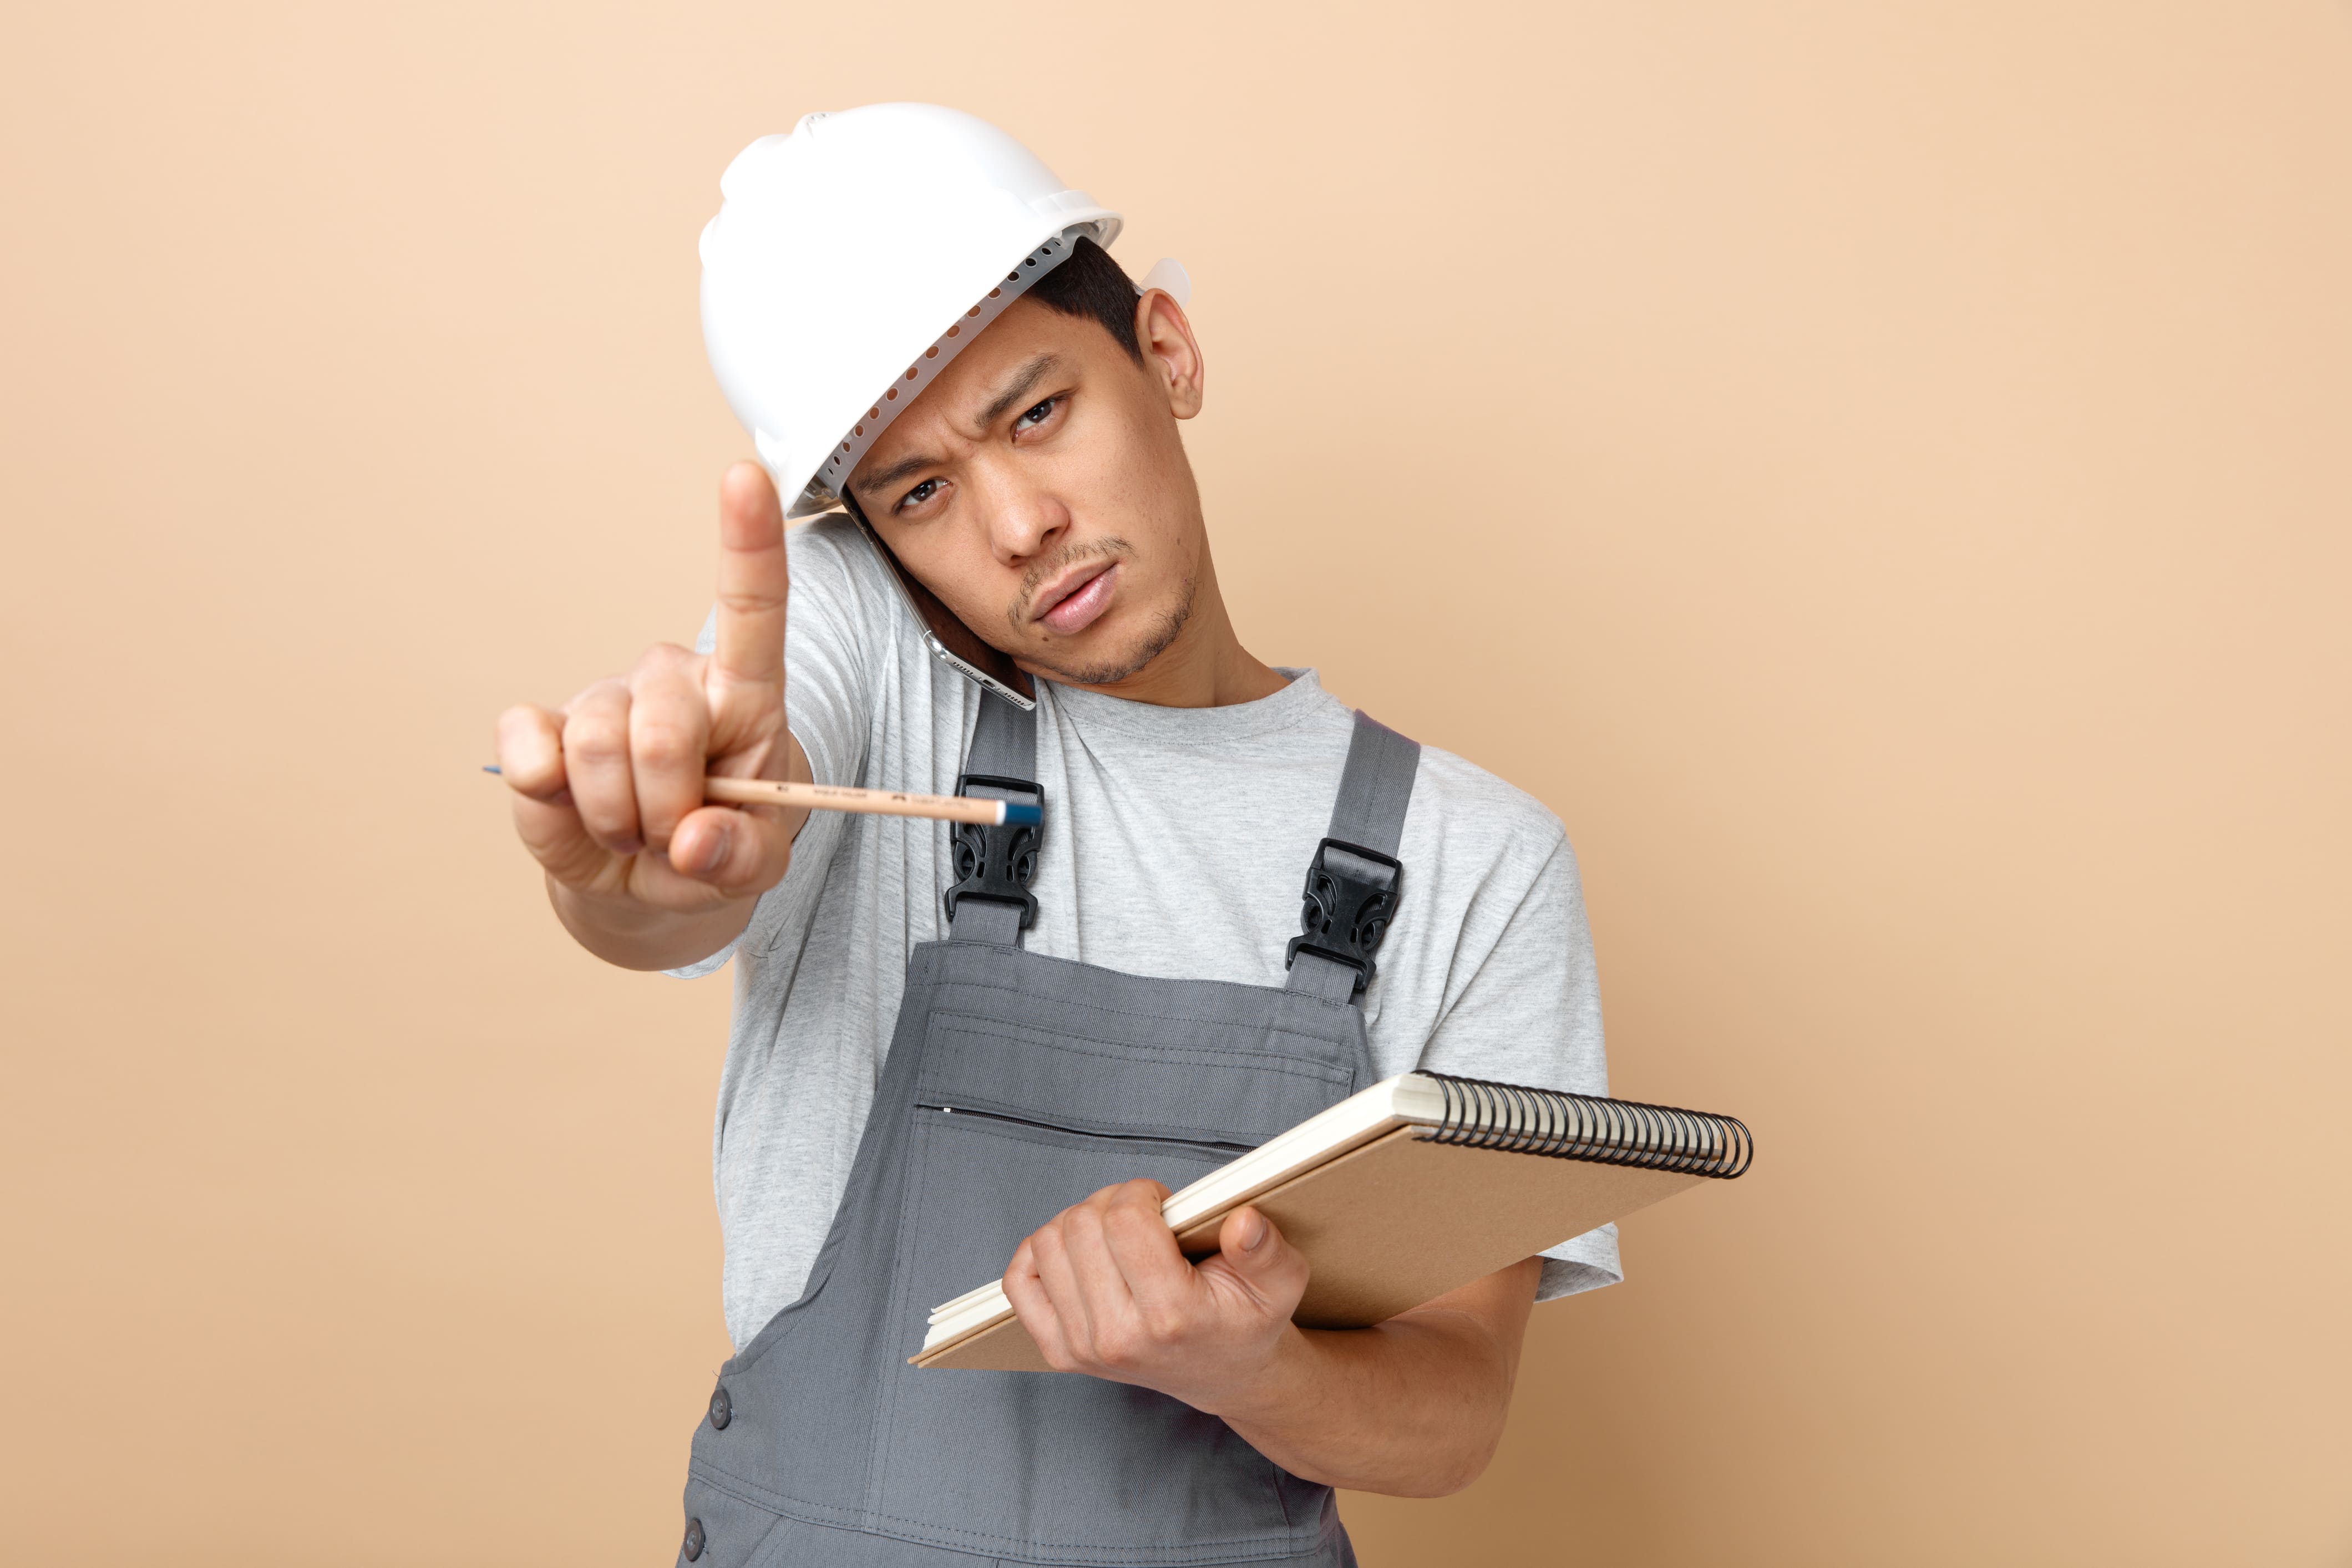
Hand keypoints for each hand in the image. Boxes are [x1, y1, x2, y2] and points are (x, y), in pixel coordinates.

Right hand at [494, 463, 808, 921]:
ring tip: (634, 832)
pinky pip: (528, 748)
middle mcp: (671, 680)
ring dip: (618, 817)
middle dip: (669, 808)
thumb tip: (695, 842)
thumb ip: (745, 855)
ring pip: (597, 746)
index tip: (747, 475)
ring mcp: (602, 697)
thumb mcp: (756, 865)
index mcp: (744, 695)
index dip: (749, 543)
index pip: (753, 608)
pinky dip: (545, 795)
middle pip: (663, 727)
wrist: (649, 883)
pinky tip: (569, 807)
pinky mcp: (538, 729)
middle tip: (675, 839)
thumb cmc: (716, 850)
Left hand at [1002, 1180, 1311, 1414]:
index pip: (1125, 1221)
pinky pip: (1020, 1280)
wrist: (1223, 1374)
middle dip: (1113, 1202)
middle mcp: (1118, 1339)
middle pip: (1081, 1225)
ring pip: (1048, 1242)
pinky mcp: (1059, 1352)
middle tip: (1143, 1217)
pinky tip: (1080, 1254)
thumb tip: (1243, 1221)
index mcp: (1171, 1317)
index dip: (1143, 1192)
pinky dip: (1042, 1253)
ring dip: (1080, 1222)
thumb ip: (1268, 1251)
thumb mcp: (1280, 1285)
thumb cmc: (1246, 1321)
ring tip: (1117, 1235)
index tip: (1164, 1204)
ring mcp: (1082, 1350)